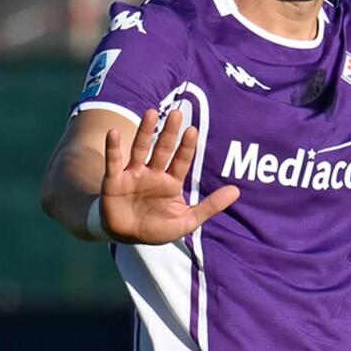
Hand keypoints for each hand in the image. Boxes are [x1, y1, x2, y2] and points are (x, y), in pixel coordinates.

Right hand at [99, 109, 240, 243]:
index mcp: (171, 182)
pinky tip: (114, 133)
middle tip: (176, 113)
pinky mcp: (114, 181)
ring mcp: (133, 175)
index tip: (193, 130)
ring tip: (151, 113)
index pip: (181, 160)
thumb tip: (237, 191)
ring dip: (145, 132)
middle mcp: (153, 174)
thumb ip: (210, 206)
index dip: (187, 146)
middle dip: (170, 132)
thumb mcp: (186, 221)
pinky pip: (113, 162)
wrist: (125, 237)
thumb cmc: (157, 228)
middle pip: (163, 149)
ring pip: (140, 149)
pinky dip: (113, 148)